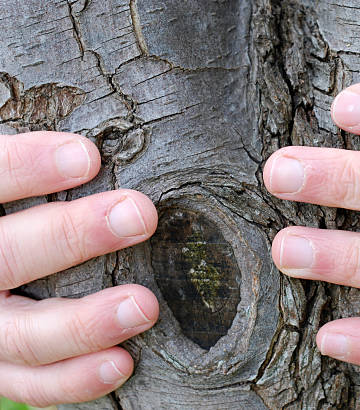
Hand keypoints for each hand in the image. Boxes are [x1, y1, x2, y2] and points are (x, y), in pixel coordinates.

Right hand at [0, 132, 158, 405]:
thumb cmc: (11, 221)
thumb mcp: (10, 195)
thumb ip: (33, 173)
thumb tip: (98, 149)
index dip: (26, 167)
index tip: (88, 157)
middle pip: (3, 257)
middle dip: (71, 236)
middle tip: (140, 214)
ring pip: (19, 334)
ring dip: (84, 323)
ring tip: (144, 306)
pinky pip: (28, 382)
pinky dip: (73, 380)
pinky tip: (121, 363)